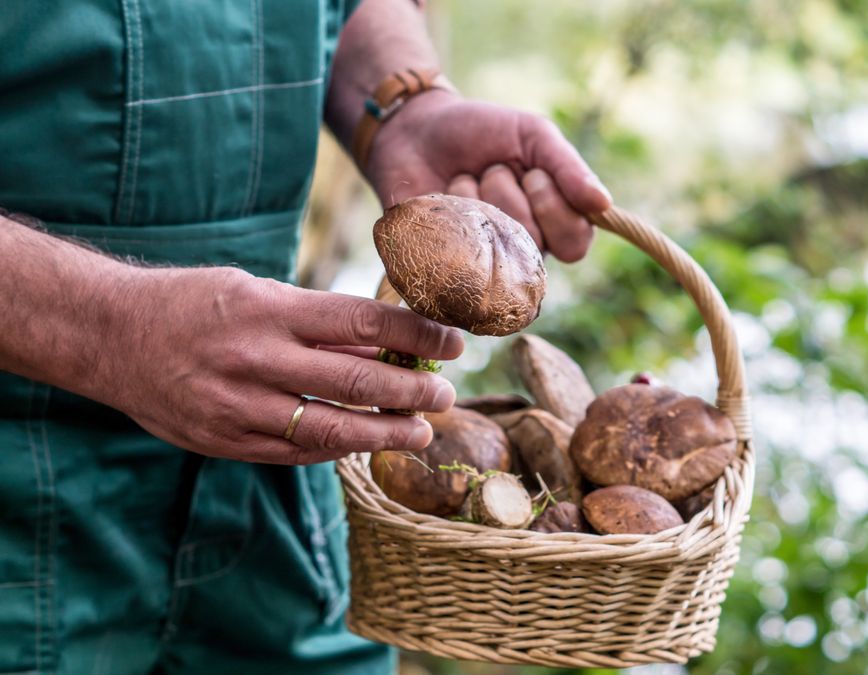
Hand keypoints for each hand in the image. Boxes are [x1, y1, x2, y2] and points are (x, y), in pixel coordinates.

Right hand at [99, 266, 464, 464]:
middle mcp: (256, 359)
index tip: (454, 343)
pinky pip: (295, 452)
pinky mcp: (223, 441)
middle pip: (357, 383)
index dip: (418, 337)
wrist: (109, 335)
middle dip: (413, 393)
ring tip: (419, 431)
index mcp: (270, 310)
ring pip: (331, 429)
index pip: (364, 324)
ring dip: (385, 434)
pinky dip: (337, 449)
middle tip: (445, 394)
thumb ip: (319, 325)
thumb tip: (389, 348)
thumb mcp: (258, 292)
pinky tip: (364, 443)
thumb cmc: (195, 303)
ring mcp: (238, 406)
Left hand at [365, 90, 611, 261]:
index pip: (575, 244)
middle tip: (492, 170)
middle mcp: (520, 250)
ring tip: (463, 179)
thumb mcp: (532, 135)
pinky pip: (453, 249)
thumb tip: (604, 204)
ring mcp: (480, 261)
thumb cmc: (481, 132)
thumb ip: (568, 167)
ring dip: (475, 197)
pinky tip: (439, 195)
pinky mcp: (440, 264)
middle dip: (509, 195)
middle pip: (533, 246)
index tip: (532, 172)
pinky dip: (446, 208)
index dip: (554, 208)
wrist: (416, 127)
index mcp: (552, 223)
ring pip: (492, 247)